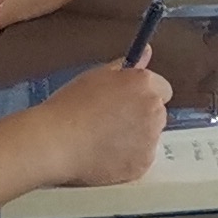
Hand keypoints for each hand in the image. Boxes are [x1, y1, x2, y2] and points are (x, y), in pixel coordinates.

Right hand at [38, 60, 172, 186]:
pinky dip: (127, 160)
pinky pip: (140, 160)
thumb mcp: (95, 76)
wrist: (54, 142)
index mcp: (144, 84)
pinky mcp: (142, 164)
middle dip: (140, 117)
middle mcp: (154, 110)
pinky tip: (104, 156)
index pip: (162, 88)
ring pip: (149, 138)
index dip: (143, 95)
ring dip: (135, 139)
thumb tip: (146, 53)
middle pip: (157, 114)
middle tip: (110, 122)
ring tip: (103, 141)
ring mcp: (150, 140)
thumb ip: (125, 66)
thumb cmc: (69, 107)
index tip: (126, 102)